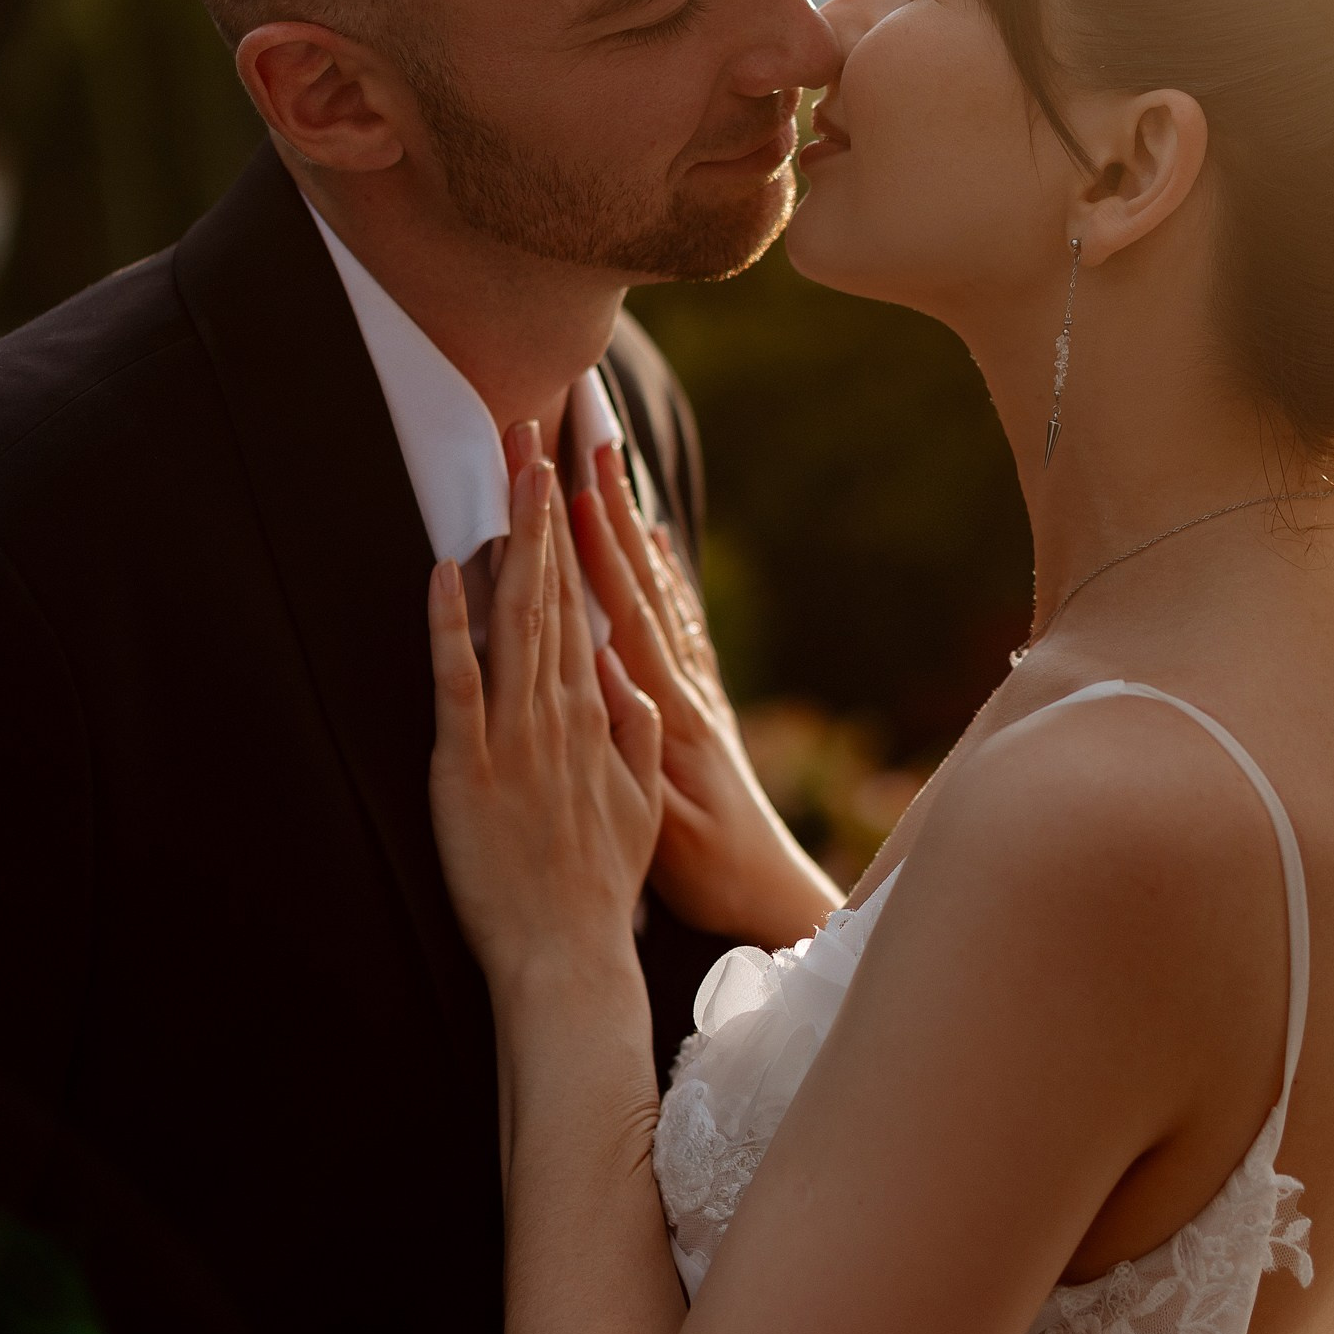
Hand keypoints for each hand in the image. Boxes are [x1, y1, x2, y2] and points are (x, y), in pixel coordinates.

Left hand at [427, 452, 662, 999]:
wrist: (570, 957)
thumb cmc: (598, 889)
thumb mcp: (639, 803)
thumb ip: (635, 732)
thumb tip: (629, 670)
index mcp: (596, 713)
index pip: (584, 605)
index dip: (573, 536)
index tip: (567, 474)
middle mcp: (560, 710)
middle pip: (550, 591)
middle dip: (540, 509)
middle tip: (532, 432)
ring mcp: (515, 735)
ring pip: (512, 620)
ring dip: (506, 541)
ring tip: (505, 473)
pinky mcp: (469, 767)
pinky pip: (457, 684)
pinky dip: (447, 626)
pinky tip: (441, 574)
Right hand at [573, 443, 841, 949]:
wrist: (765, 892)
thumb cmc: (708, 868)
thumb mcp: (664, 822)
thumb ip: (634, 743)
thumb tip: (606, 668)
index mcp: (667, 709)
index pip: (624, 611)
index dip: (596, 549)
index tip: (568, 483)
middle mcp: (679, 687)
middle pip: (639, 584)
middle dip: (610, 511)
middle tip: (591, 441)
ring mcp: (691, 693)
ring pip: (658, 597)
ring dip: (630, 535)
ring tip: (615, 475)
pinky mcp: (696, 708)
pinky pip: (677, 627)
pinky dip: (660, 581)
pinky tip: (653, 552)